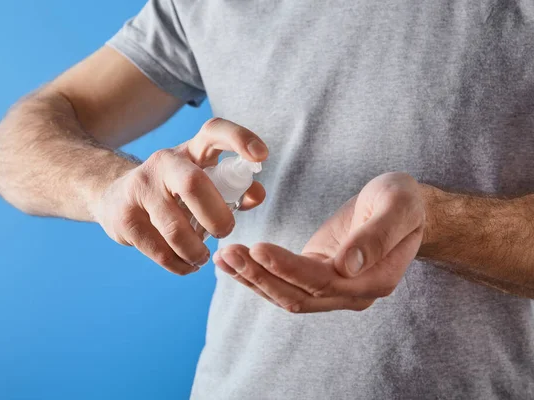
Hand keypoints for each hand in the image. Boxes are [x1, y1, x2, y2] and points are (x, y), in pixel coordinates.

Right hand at [94, 118, 267, 274]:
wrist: (115, 198)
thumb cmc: (174, 192)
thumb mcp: (203, 182)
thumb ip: (235, 188)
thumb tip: (257, 195)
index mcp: (191, 150)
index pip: (214, 131)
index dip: (239, 139)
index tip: (261, 156)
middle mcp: (164, 162)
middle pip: (193, 184)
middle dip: (217, 217)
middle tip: (225, 232)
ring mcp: (140, 188)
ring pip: (175, 229)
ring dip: (195, 251)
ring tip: (201, 257)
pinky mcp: (124, 217)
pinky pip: (160, 250)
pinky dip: (179, 264)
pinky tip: (185, 265)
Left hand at [214, 172, 424, 311]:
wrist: (405, 210)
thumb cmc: (404, 203)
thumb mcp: (398, 207)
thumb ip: (377, 236)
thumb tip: (347, 266)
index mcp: (374, 279)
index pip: (322, 281)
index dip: (287, 268)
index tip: (257, 248)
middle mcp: (352, 293)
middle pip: (298, 295)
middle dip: (259, 276)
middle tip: (228, 253)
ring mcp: (334, 290)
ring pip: (286, 295)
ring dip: (252, 279)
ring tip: (223, 258)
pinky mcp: (318, 278)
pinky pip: (284, 284)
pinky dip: (257, 276)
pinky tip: (233, 263)